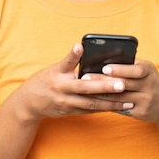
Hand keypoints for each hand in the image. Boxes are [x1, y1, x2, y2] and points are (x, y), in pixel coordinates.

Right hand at [13, 44, 135, 123]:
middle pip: (86, 89)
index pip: (67, 63)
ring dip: (111, 103)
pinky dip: (104, 108)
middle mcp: (63, 90)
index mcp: (58, 75)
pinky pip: (90, 111)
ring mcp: (67, 103)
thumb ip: (70, 61)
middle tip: (123, 84)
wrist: (29, 104)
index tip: (81, 46)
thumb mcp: (54, 68)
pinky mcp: (71, 112)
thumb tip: (82, 47)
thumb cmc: (44, 81)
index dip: (74, 55)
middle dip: (106, 87)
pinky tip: (118, 107)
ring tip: (128, 100)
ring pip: (92, 104)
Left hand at [90, 59, 158, 123]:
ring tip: (85, 89)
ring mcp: (145, 101)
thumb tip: (104, 58)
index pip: (135, 70)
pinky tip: (94, 100)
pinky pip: (120, 108)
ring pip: (119, 97)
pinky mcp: (140, 113)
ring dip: (101, 93)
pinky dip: (107, 104)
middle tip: (85, 77)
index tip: (105, 68)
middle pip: (123, 84)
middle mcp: (148, 86)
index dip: (120, 69)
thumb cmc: (150, 81)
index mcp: (149, 71)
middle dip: (103, 81)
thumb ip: (130, 64)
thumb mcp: (146, 69)